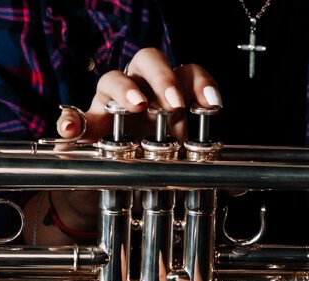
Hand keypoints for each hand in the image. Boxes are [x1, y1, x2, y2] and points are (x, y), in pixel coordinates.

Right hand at [43, 48, 222, 232]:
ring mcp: (107, 103)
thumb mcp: (179, 169)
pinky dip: (71, 119)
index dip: (200, 82)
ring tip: (135, 106)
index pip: (186, 72)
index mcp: (167, 96)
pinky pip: (72, 115)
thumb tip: (237, 191)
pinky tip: (72, 131)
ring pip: (112, 78)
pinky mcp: (82, 125)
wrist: (109, 190)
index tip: (212, 104)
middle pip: (148, 61)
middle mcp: (139, 91)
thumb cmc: (149, 164)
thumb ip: (205, 174)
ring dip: (125, 89)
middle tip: (174, 104)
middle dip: (164, 78)